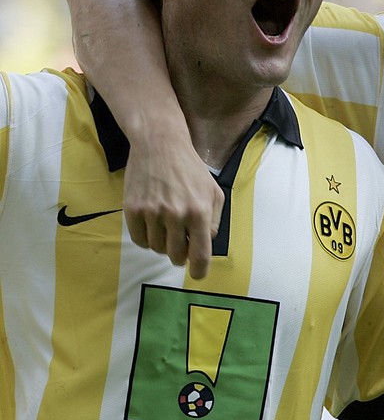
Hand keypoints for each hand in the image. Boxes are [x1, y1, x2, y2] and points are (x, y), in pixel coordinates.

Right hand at [124, 128, 222, 278]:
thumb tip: (206, 243)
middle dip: (180, 254)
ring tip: (167, 227)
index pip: (200, 253)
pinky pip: (139, 240)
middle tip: (181, 243)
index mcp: (199, 211)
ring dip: (163, 244)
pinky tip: (153, 225)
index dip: (199, 270)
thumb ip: (215, 220)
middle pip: (176, 255)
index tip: (198, 275)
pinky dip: (146, 239)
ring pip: (157, 249)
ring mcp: (152, 212)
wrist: (160, 145)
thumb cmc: (191, 169)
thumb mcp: (214, 191)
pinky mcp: (132, 209)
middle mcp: (176, 214)